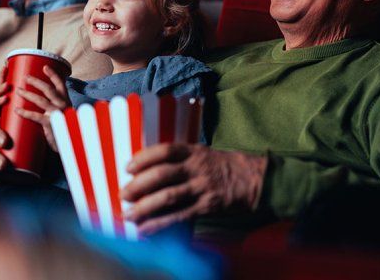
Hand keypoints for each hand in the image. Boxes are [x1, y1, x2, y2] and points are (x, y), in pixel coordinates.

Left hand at [13, 65, 69, 151]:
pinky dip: (25, 112)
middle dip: (36, 82)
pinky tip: (17, 109)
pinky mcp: (51, 124)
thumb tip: (43, 96)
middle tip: (25, 77)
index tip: (45, 67)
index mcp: (66, 100)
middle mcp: (63, 105)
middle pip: (49, 89)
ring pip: (41, 100)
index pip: (61, 84)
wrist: (70, 143)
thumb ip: (55, 104)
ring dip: (28, 94)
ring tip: (18, 91)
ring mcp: (58, 114)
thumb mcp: (63, 112)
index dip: (53, 75)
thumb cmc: (63, 127)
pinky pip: (36, 116)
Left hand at [121, 144, 267, 234]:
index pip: (165, 150)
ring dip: (144, 207)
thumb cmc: (227, 166)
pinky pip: (179, 216)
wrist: (255, 179)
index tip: (128, 167)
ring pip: (168, 196)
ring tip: (129, 215)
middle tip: (124, 194)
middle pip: (162, 174)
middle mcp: (197, 168)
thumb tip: (152, 167)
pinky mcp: (207, 206)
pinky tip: (146, 229)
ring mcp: (202, 187)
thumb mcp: (206, 154)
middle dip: (138, 185)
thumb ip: (183, 158)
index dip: (144, 158)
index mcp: (195, 152)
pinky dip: (160, 224)